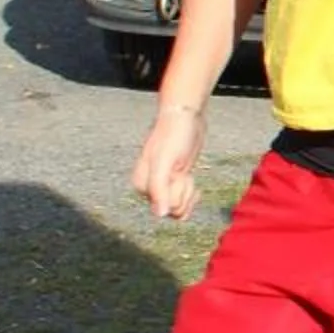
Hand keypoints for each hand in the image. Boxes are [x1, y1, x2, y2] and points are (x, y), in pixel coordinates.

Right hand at [131, 105, 205, 220]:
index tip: (177, 174)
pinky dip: (191, 195)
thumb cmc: (173, 136)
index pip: (164, 209)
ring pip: (179, 207)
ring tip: (186, 173)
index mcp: (141, 184)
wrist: (184, 118)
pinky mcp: (175, 181)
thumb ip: (159, 189)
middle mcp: (150, 188)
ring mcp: (163, 185)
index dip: (176, 194)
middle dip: (183, 193)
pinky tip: (192, 181)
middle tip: (182, 171)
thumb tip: (160, 215)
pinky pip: (183, 201)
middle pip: (173, 210)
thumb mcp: (165, 162)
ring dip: (188, 193)